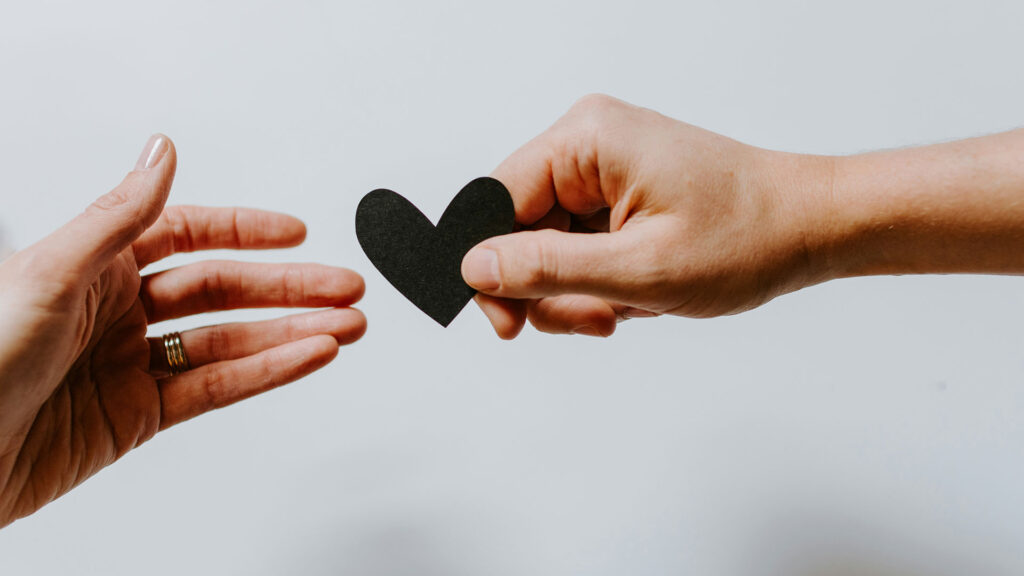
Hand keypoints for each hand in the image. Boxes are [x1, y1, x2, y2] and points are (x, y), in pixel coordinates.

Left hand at [0, 135, 365, 526]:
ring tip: (345, 325)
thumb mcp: (47, 272)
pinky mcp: (139, 416)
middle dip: (288, 287)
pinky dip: (267, 373)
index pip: (184, 234)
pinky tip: (306, 355)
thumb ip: (117, 216)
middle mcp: (116, 311)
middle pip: (222, 290)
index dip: (244, 231)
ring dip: (292, 332)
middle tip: (343, 286)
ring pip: (230, 342)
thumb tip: (161, 151)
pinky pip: (216, 388)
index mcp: (92, 265)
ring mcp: (131, 365)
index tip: (295, 232)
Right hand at [461, 94, 832, 337]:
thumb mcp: (639, 269)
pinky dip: (598, 281)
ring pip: (547, 246)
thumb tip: (474, 267)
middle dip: (549, 289)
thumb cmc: (747, 237)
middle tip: (595, 319)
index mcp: (586, 139)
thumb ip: (547, 269)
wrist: (812, 227)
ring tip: (627, 307)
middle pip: (518, 229)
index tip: (507, 325)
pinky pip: (577, 245)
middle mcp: (588, 143)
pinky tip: (637, 293)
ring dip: (578, 292)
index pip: (493, 202)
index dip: (491, 269)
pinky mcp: (618, 191)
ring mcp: (604, 167)